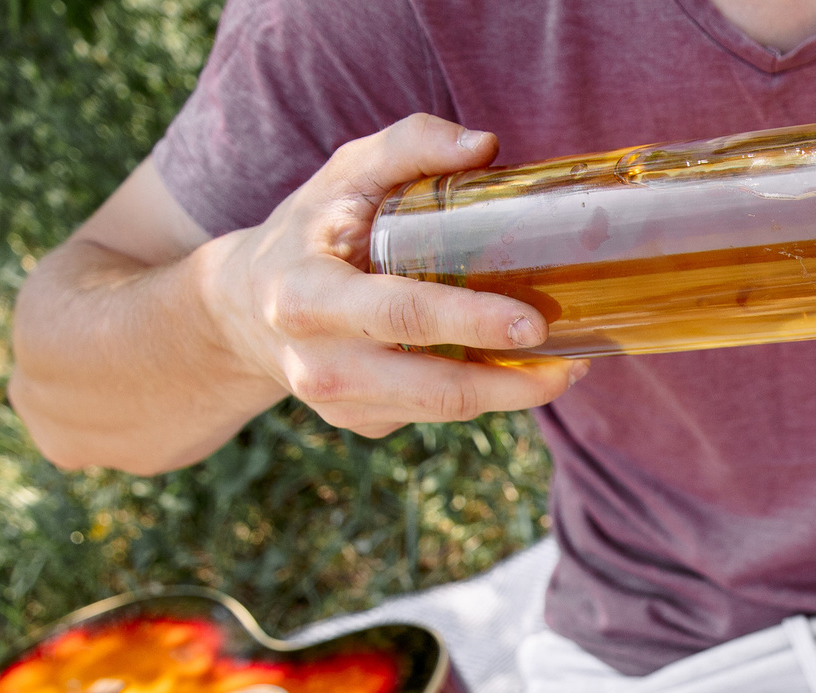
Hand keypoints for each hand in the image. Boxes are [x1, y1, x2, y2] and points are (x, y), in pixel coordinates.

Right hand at [195, 114, 584, 435]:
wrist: (244, 306)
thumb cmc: (310, 229)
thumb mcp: (344, 174)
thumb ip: (410, 147)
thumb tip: (485, 146)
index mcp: (310, 296)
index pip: (402, 314)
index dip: (471, 322)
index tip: (532, 323)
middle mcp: (321, 363)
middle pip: (435, 389)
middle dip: (511, 384)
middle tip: (570, 365)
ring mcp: (340, 402)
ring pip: (443, 412)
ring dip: (511, 396)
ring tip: (563, 370)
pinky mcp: (360, 422)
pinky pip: (433, 416)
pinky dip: (482, 397)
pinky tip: (513, 371)